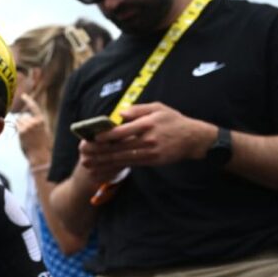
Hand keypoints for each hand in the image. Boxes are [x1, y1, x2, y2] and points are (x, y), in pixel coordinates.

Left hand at [16, 94, 51, 163]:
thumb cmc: (42, 144)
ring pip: (19, 122)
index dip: (28, 100)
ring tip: (27, 136)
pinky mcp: (21, 131)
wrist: (40, 154)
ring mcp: (27, 126)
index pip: (34, 107)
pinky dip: (18, 130)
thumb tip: (27, 117)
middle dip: (23, 122)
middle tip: (28, 133)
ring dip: (20, 126)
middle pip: (23, 117)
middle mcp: (34, 121)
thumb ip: (36, 122)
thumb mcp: (44, 130)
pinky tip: (23, 137)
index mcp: (41, 120)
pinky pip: (16, 127)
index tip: (23, 95)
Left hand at [86, 103, 214, 168]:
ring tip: (88, 164)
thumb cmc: (173, 120)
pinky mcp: (151, 161)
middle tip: (84, 153)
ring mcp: (150, 152)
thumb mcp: (158, 107)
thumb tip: (119, 114)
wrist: (193, 139)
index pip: (122, 131)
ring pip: (123, 158)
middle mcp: (147, 140)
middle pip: (119, 147)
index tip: (93, 138)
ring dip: (104, 162)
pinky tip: (104, 168)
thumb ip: (137, 109)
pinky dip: (116, 166)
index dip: (106, 136)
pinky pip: (130, 164)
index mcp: (147, 124)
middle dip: (100, 151)